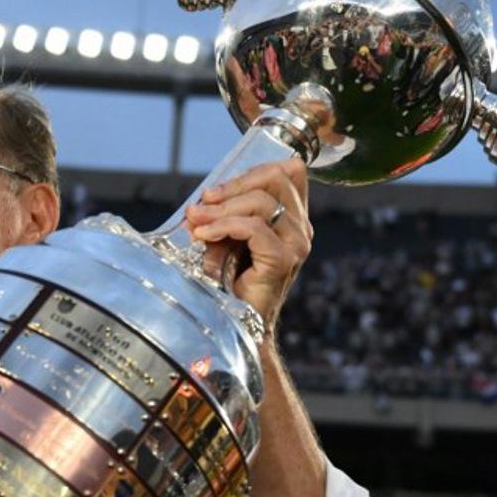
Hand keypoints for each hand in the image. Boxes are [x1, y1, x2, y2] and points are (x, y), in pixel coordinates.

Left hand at [185, 158, 312, 330]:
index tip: (220, 189)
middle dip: (233, 185)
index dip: (254, 170)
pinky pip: (253, 228)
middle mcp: (301, 228)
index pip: (289, 171)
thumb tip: (200, 203)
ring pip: (261, 202)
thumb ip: (224, 216)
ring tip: (196, 221)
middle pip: (275, 179)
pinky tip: (204, 235)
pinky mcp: (283, 260)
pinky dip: (223, 226)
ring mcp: (296, 244)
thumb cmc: (232, 283)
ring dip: (221, 208)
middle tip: (203, 200)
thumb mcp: (228, 239)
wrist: (240, 325)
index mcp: (293, 219)